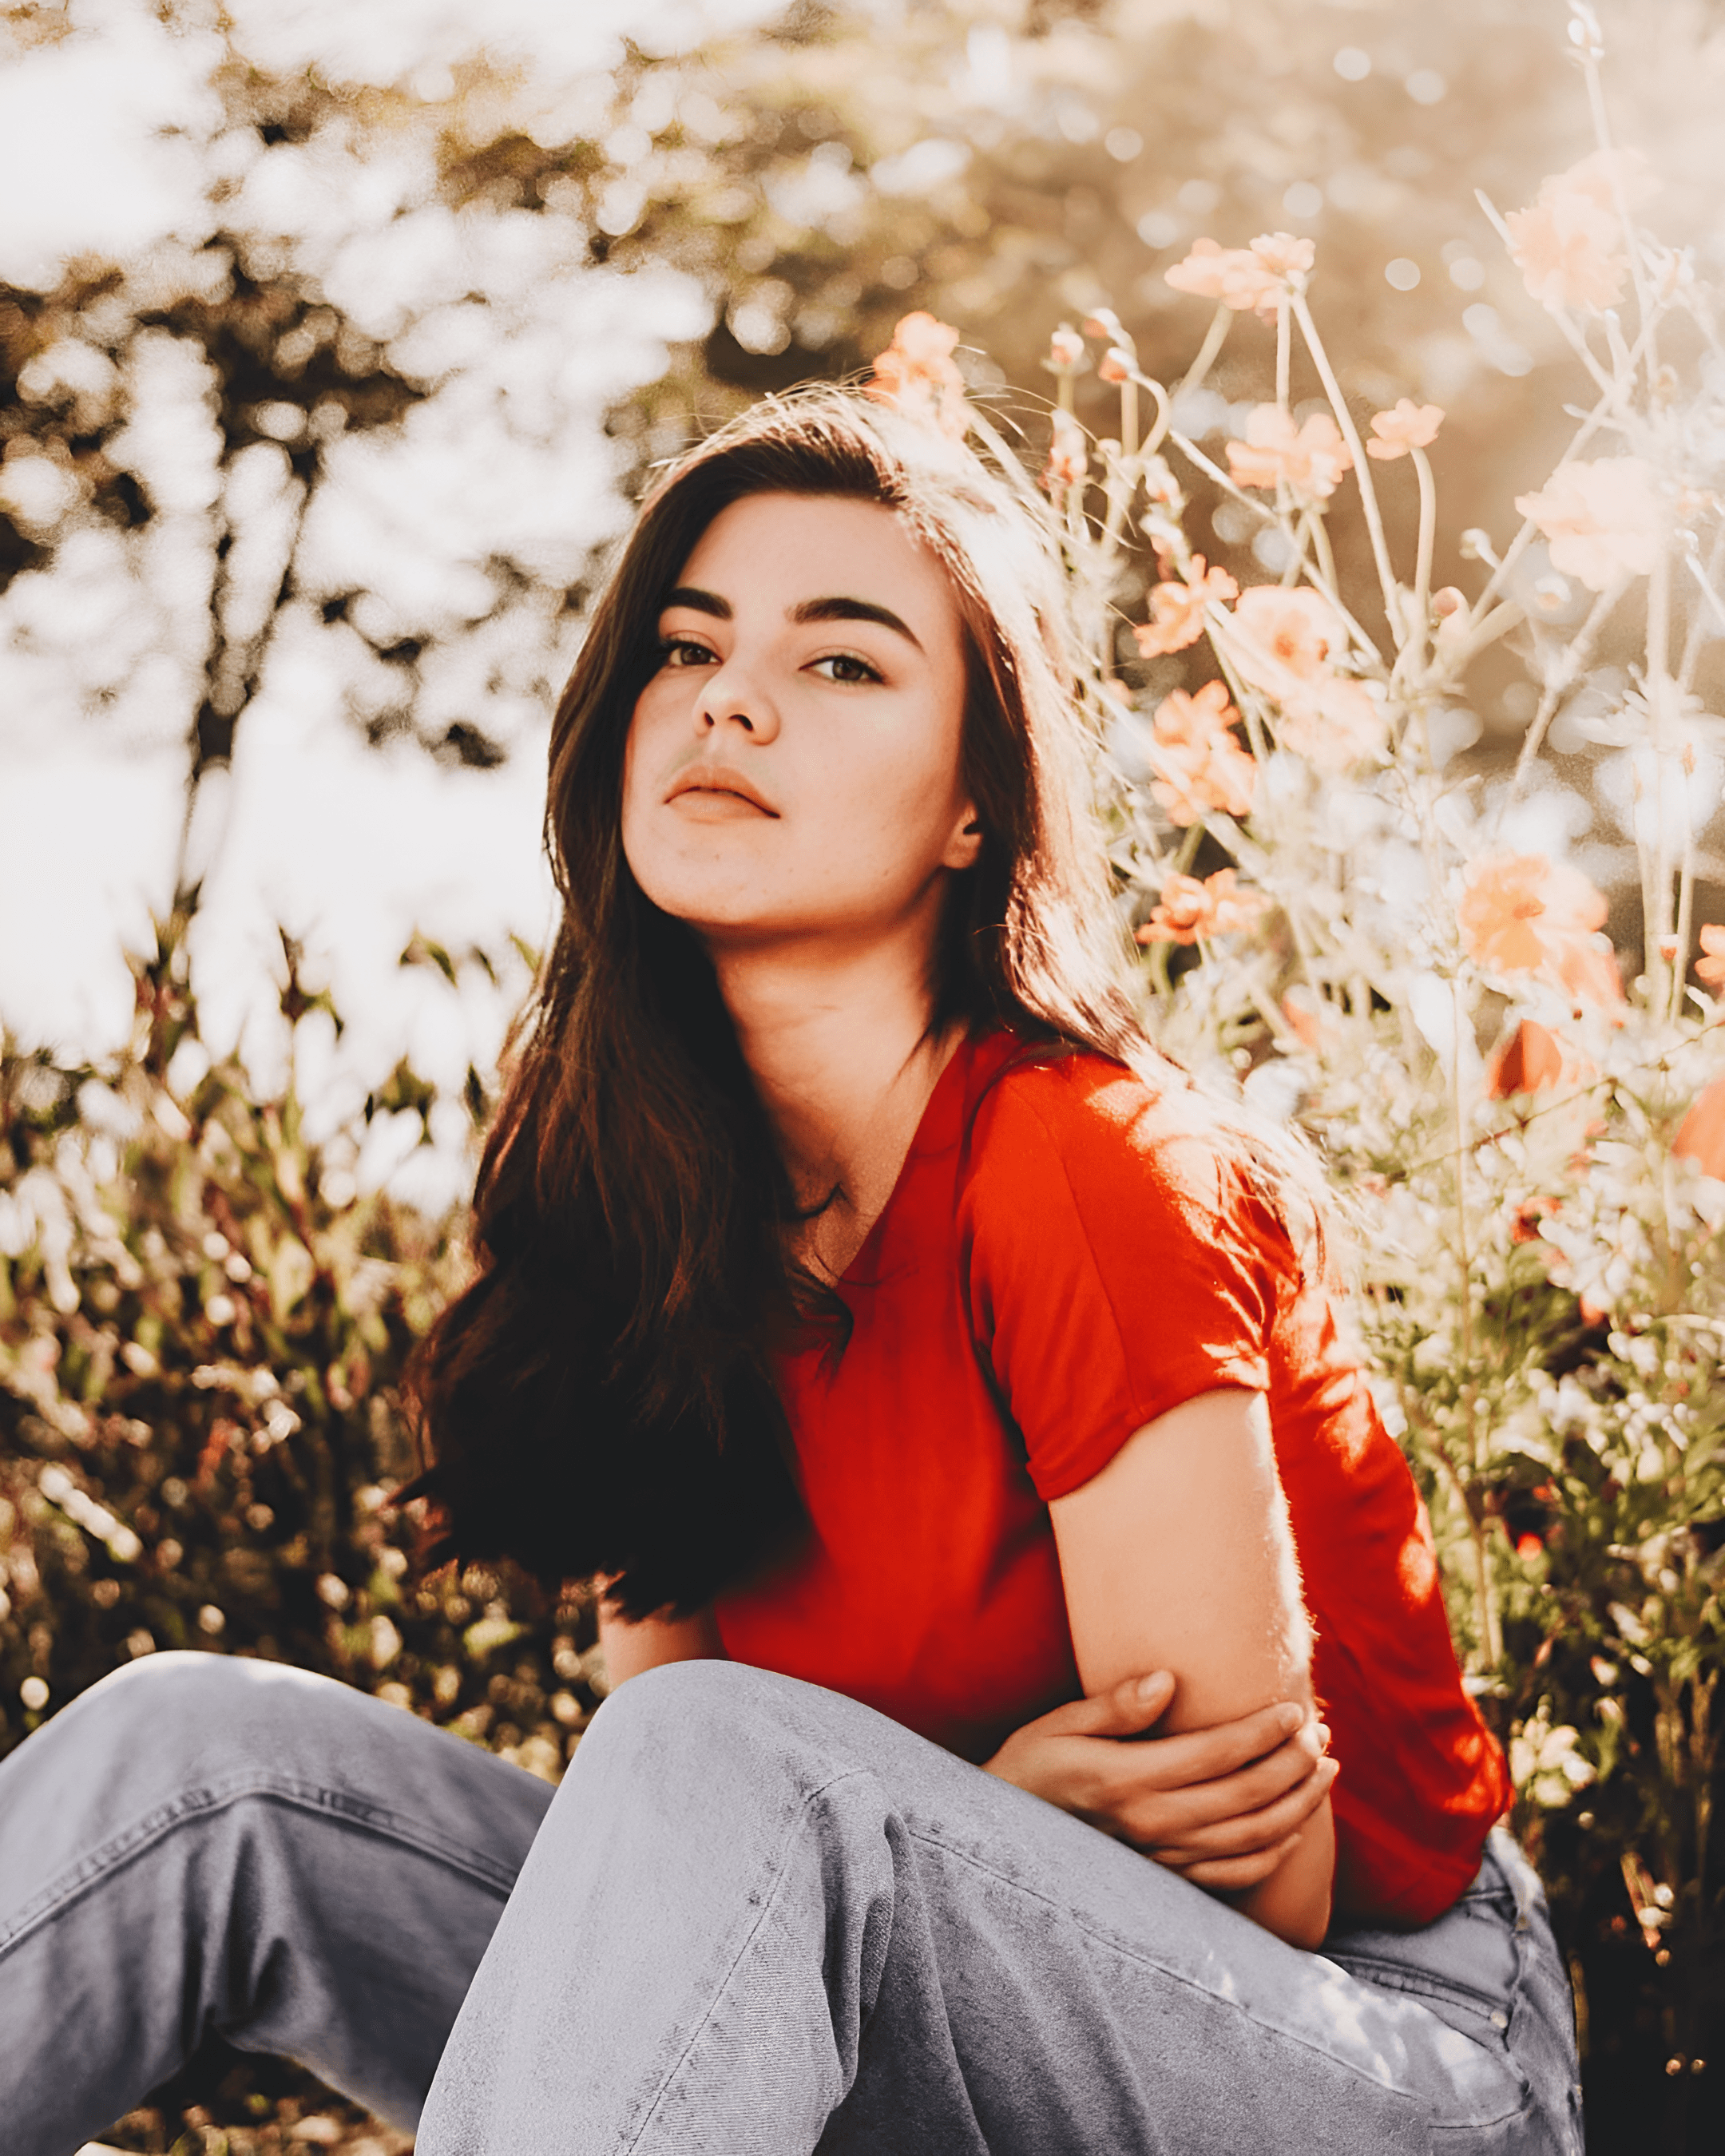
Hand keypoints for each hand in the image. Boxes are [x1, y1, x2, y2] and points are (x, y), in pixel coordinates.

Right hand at [981, 1671, 1338, 1891]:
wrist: (1002, 1836)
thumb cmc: (1031, 1766)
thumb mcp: (1059, 1725)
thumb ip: (1116, 1706)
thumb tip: (1165, 1681)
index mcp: (1129, 1780)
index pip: (1217, 1754)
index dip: (1263, 1731)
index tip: (1294, 1708)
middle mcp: (1153, 1824)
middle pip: (1247, 1797)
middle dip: (1293, 1765)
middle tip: (1320, 1735)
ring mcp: (1163, 1857)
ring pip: (1252, 1838)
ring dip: (1297, 1806)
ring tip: (1323, 1773)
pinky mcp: (1166, 1878)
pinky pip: (1233, 1875)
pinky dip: (1272, 1854)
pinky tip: (1293, 1828)